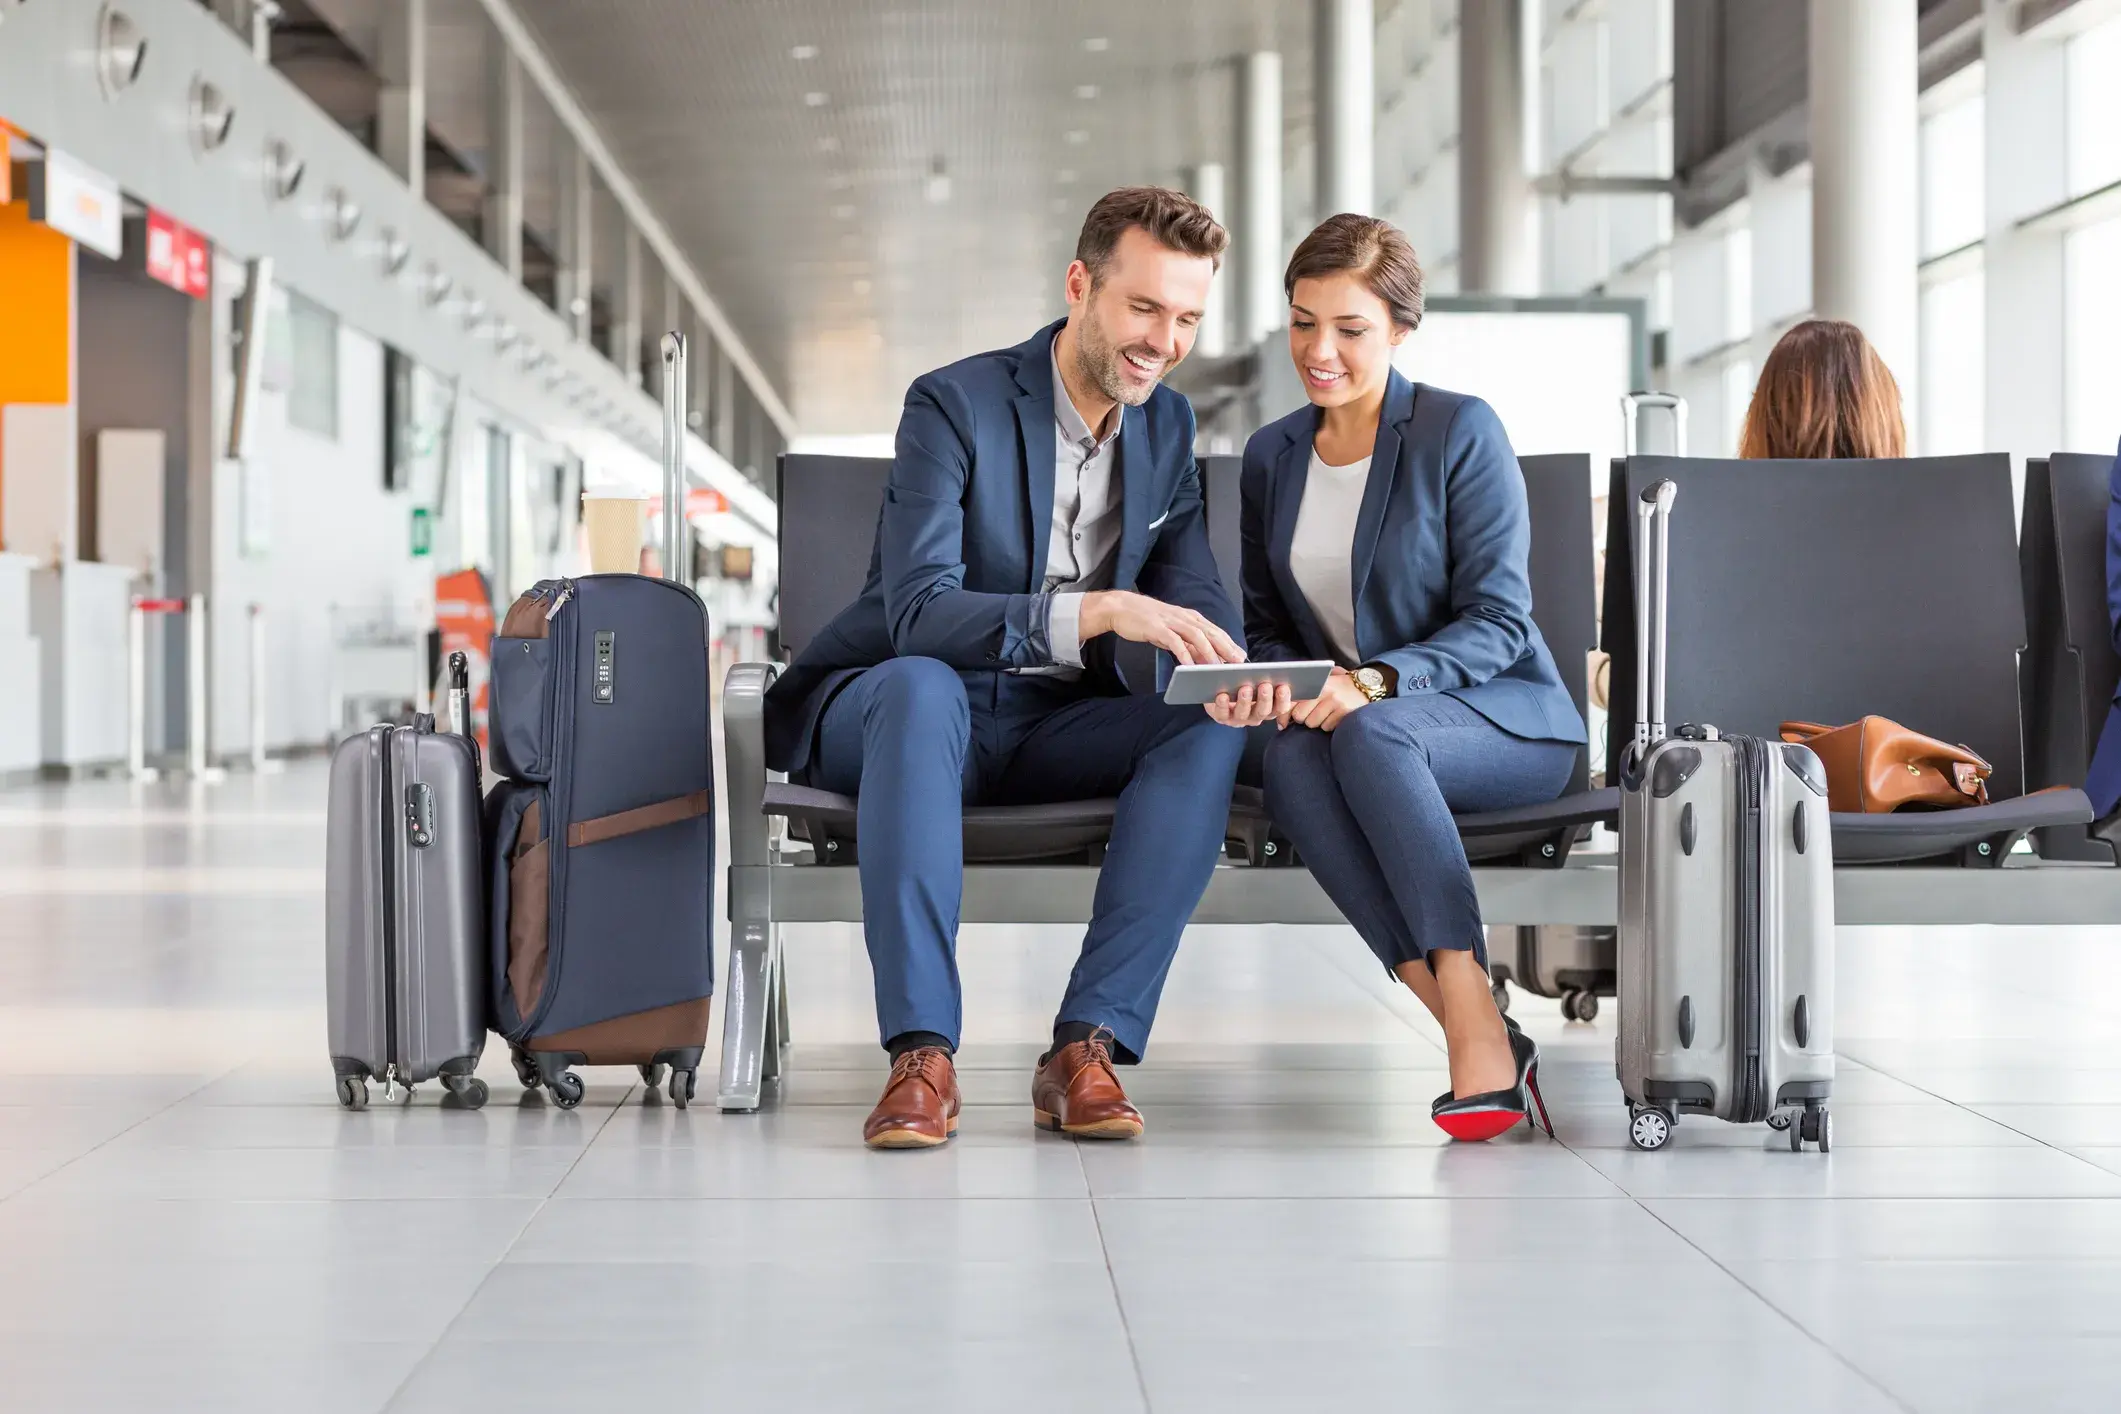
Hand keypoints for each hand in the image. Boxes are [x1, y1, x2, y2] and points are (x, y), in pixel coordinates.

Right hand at [1081, 590, 1244, 665]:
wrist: (1121, 608)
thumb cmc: (1147, 622)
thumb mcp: (1171, 633)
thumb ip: (1186, 644)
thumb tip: (1202, 660)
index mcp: (1189, 617)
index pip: (1214, 630)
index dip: (1229, 643)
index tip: (1241, 656)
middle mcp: (1184, 617)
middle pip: (1210, 632)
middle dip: (1226, 647)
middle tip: (1238, 662)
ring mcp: (1171, 621)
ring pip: (1195, 636)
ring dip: (1208, 651)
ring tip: (1218, 666)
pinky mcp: (1157, 628)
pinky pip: (1174, 642)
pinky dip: (1183, 653)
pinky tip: (1189, 665)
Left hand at [1204, 680, 1290, 727]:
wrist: (1220, 687)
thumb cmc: (1244, 681)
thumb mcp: (1257, 678)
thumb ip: (1267, 676)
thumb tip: (1273, 671)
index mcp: (1268, 708)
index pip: (1279, 708)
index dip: (1283, 699)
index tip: (1283, 687)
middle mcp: (1255, 716)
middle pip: (1263, 712)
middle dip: (1265, 699)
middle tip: (1265, 685)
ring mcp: (1238, 719)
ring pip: (1243, 714)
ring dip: (1245, 701)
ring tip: (1245, 688)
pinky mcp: (1221, 717)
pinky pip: (1222, 714)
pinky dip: (1222, 705)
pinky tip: (1223, 695)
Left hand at [1279, 666, 1369, 732]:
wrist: (1368, 686)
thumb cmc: (1340, 686)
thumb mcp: (1324, 682)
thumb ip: (1306, 691)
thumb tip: (1283, 712)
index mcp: (1316, 683)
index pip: (1293, 700)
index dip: (1285, 713)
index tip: (1282, 723)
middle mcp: (1324, 692)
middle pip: (1300, 715)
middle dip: (1303, 718)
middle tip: (1310, 714)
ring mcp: (1335, 703)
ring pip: (1313, 723)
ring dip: (1317, 722)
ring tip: (1326, 713)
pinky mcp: (1344, 713)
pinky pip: (1326, 727)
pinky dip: (1328, 724)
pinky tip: (1335, 716)